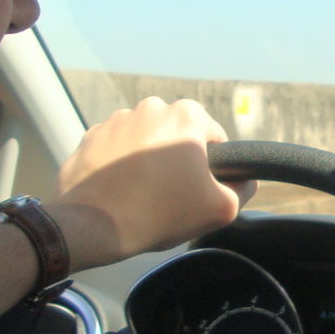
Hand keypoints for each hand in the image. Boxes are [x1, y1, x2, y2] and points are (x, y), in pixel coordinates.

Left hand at [49, 97, 253, 267]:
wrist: (93, 225)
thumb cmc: (160, 213)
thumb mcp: (221, 208)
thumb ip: (243, 188)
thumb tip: (244, 180)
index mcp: (186, 115)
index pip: (215, 139)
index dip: (213, 168)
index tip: (199, 190)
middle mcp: (151, 107)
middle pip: (177, 136)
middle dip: (177, 161)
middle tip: (171, 195)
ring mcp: (116, 119)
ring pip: (145, 140)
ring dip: (148, 160)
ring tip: (142, 194)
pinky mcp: (90, 136)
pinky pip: (116, 149)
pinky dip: (120, 166)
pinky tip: (120, 191)